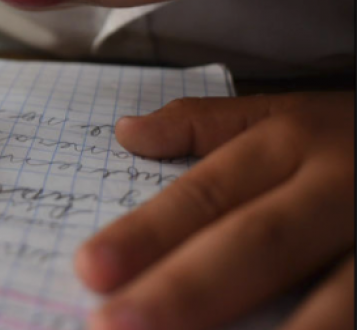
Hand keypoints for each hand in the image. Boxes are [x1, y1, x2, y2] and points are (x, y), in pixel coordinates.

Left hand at [76, 92, 354, 329]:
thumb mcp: (291, 112)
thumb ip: (208, 125)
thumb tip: (127, 134)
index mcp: (296, 144)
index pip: (208, 193)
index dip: (148, 233)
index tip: (89, 271)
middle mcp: (342, 191)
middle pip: (257, 245)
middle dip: (186, 290)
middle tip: (113, 326)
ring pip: (336, 302)